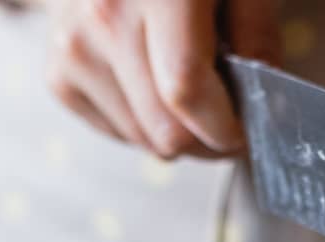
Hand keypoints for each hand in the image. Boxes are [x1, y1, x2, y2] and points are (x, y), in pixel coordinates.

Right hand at [43, 0, 280, 157]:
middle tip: (227, 119)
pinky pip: (116, 133)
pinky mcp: (58, 74)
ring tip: (188, 90)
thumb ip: (256, 33)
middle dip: (206, 140)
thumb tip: (265, 103)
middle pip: (165, 131)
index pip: (187, 90)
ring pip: (143, 141)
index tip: (247, 132)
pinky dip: (143, 123)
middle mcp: (104, 18)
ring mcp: (74, 48)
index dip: (225, 128)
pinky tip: (152, 84)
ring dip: (176, 133)